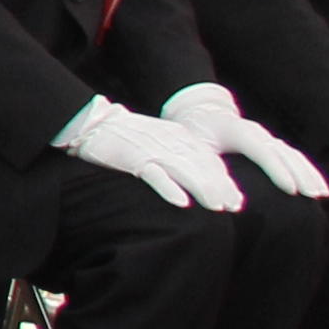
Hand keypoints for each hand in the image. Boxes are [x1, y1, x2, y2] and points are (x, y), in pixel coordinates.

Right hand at [56, 96, 239, 213]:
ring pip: (184, 170)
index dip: (224, 180)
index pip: (208, 160)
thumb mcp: (158, 139)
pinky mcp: (132, 157)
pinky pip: (154, 174)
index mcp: (179, 137)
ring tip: (217, 206)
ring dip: (202, 188)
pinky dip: (168, 187)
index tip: (236, 201)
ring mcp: (152, 150)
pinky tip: (181, 202)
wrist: (92, 121)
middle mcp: (170, 143)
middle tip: (234, 206)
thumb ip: (178, 155)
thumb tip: (198, 178)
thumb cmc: (125, 135)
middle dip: (220, 187)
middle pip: (202, 166)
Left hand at [162, 81, 327, 198]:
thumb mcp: (196, 153)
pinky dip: (307, 171)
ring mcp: (266, 138)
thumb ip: (210, 176)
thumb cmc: (195, 137)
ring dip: (309, 173)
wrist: (200, 115)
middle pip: (283, 153)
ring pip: (293, 154)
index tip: (292, 191)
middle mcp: (256, 133)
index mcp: (237, 131)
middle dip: (300, 174)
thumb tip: (231, 205)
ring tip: (322, 195)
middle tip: (314, 196)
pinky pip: (294, 158)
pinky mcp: (271, 145)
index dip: (278, 170)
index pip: (262, 151)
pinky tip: (319, 188)